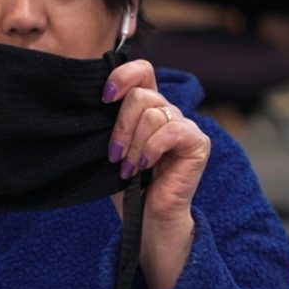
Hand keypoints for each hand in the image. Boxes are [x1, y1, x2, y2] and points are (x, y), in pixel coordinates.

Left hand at [103, 59, 210, 288]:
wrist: (144, 217)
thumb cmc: (125, 183)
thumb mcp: (111, 145)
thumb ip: (108, 120)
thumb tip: (91, 100)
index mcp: (147, 107)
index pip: (141, 71)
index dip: (122, 76)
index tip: (104, 98)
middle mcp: (167, 111)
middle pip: (141, 95)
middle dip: (121, 126)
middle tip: (113, 154)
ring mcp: (184, 125)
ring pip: (152, 114)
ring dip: (133, 144)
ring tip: (127, 168)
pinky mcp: (197, 142)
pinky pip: (170, 131)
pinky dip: (151, 149)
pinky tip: (144, 167)